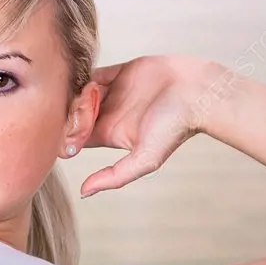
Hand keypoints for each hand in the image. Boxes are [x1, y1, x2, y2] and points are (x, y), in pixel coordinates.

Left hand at [80, 55, 232, 196]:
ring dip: (77, 91)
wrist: (198, 93)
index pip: (75, 137)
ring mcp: (113, 92)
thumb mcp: (144, 160)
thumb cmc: (175, 128)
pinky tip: (95, 80)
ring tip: (90, 93)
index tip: (73, 130)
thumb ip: (114, 176)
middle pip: (73, 113)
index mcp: (109, 135)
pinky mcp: (121, 72)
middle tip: (80, 107)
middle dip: (69, 110)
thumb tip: (83, 193)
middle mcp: (108, 114)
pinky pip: (94, 72)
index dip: (67, 134)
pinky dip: (88, 74)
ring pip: (80, 91)